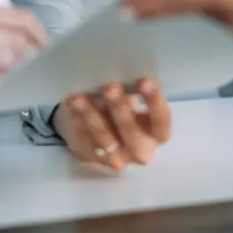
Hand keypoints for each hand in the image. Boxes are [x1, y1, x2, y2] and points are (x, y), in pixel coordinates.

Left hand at [52, 80, 170, 171]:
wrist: (104, 132)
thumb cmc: (126, 109)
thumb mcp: (135, 102)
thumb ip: (132, 92)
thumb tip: (121, 74)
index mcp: (157, 134)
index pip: (161, 120)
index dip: (154, 101)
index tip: (143, 81)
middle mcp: (141, 151)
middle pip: (132, 133)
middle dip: (120, 109)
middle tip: (110, 88)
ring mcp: (117, 158)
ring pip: (105, 139)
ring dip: (92, 116)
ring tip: (80, 98)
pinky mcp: (94, 159)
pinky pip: (85, 140)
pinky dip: (77, 121)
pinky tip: (71, 105)